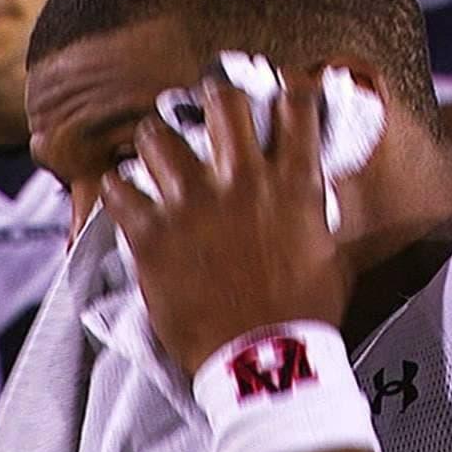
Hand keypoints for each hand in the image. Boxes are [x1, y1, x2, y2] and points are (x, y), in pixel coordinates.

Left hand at [101, 74, 350, 375]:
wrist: (264, 364)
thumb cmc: (304, 315)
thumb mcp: (332, 255)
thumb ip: (318, 213)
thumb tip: (316, 192)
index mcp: (294, 184)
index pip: (296, 104)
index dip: (288, 87)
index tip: (280, 87)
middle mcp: (243, 180)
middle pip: (222, 99)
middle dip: (213, 95)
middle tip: (206, 107)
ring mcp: (193, 204)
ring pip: (158, 135)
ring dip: (157, 141)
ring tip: (156, 153)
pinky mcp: (152, 234)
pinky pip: (118, 187)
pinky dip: (119, 188)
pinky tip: (124, 195)